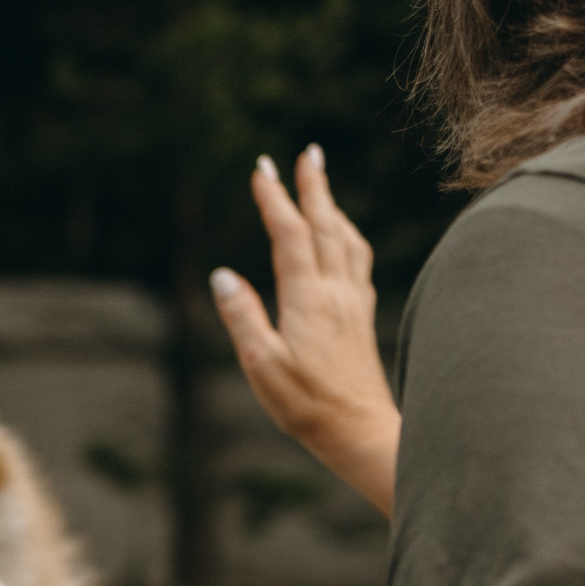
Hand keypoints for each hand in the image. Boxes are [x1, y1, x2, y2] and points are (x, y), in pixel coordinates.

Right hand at [213, 144, 398, 517]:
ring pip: (347, 240)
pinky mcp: (361, 317)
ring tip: (322, 186)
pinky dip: (348, 236)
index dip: (274, 200)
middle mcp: (336, 292)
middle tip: (306, 153)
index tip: (261, 169)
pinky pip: (358, 261)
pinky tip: (345, 239)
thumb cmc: (307, 405)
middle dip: (313, 187)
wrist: (360, 432)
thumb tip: (223, 275)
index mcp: (307, 298)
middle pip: (326, 226)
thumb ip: (243, 317)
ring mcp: (353, 302)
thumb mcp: (262, 365)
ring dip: (333, 207)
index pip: (289, 235)